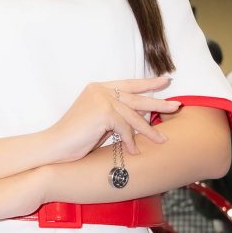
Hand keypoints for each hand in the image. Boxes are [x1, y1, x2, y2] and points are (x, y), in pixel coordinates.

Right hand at [46, 76, 179, 165]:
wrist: (54, 147)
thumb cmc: (75, 139)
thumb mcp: (100, 122)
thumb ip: (117, 115)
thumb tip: (142, 115)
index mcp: (98, 88)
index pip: (128, 84)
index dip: (148, 83)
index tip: (165, 81)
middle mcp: (100, 89)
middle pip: (136, 96)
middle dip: (158, 103)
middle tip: (176, 106)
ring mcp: (101, 99)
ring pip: (133, 115)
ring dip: (148, 130)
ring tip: (162, 140)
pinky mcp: (103, 112)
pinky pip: (124, 128)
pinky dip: (130, 141)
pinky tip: (132, 151)